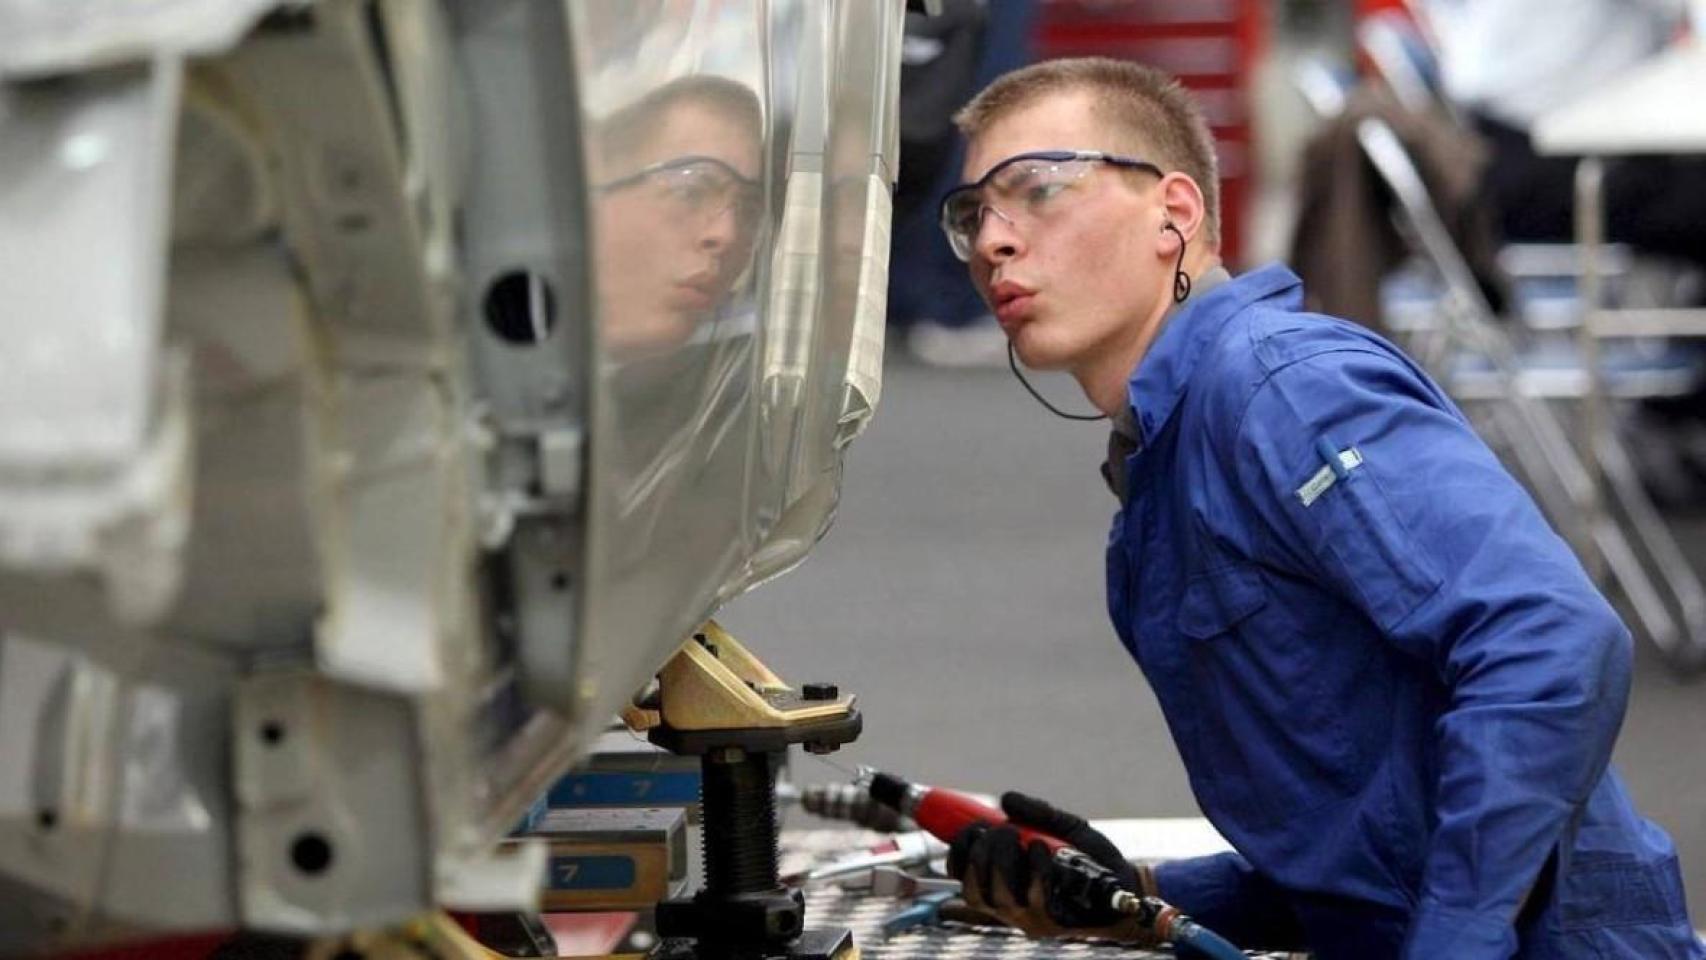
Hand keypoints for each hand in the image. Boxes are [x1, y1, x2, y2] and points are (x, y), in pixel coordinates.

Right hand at [945, 791, 1155, 943]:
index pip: (963, 877)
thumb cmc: (1093, 860)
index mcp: (1004, 884)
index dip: (958, 853)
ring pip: (997, 895)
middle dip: (980, 852)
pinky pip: (1033, 896)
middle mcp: (1010, 906)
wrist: (1127, 884)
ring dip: (1002, 859)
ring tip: (1022, 837)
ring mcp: (1029, 918)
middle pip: (973, 887)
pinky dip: (1034, 867)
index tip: (972, 828)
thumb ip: (1036, 812)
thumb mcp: (1063, 827)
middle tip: (1001, 830)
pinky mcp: (1052, 923)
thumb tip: (1005, 799)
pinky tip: (1043, 849)